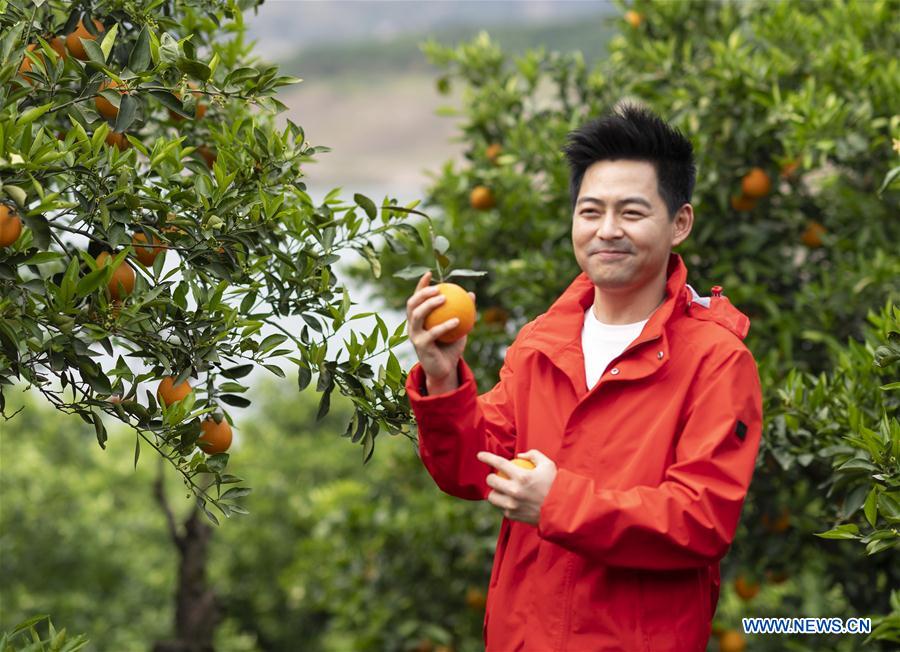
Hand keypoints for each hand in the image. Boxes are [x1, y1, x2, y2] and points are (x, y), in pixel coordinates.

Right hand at [406, 270, 475, 389]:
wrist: (445, 370)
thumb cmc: (451, 346)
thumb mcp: (459, 327)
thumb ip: (463, 311)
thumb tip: (471, 294)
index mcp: (419, 319)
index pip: (416, 298)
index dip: (420, 285)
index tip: (429, 274)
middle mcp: (413, 326)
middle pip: (412, 304)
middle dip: (422, 293)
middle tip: (438, 288)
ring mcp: (415, 336)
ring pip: (417, 316)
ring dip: (429, 305)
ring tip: (444, 298)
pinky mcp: (421, 346)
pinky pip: (433, 333)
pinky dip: (444, 326)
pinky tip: (457, 321)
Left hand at [476, 449, 556, 525]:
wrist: (562, 510)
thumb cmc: (556, 485)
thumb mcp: (548, 465)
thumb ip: (533, 455)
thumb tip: (518, 457)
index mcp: (522, 476)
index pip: (499, 463)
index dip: (487, 458)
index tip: (479, 455)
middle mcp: (514, 491)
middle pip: (491, 481)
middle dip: (490, 477)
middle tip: (496, 476)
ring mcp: (512, 504)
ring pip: (492, 497)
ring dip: (494, 492)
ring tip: (500, 490)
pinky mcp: (512, 515)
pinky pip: (501, 507)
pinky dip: (503, 503)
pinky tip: (508, 500)